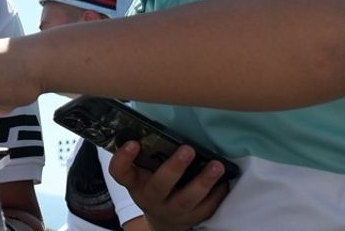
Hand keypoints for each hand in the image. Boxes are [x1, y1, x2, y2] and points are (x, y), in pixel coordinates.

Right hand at [108, 142, 228, 230]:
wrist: (163, 220)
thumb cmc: (152, 185)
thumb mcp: (142, 173)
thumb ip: (145, 155)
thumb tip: (152, 124)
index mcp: (135, 183)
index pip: (120, 172)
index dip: (123, 158)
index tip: (133, 143)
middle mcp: (150, 198)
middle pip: (159, 186)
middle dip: (174, 168)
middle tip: (188, 150)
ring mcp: (171, 211)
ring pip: (187, 199)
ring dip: (203, 182)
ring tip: (217, 166)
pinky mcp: (191, 219)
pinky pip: (206, 208)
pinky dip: (216, 194)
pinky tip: (223, 181)